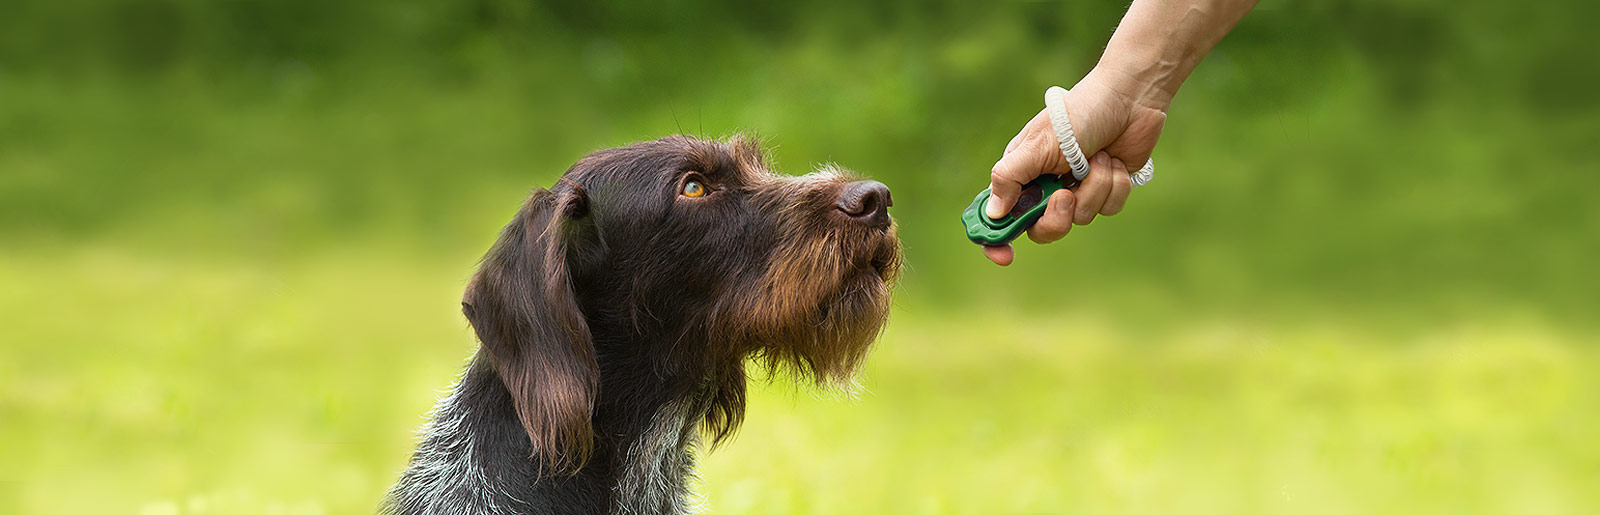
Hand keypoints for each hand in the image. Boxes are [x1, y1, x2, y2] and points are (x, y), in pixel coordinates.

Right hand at [982, 69, 1168, 265]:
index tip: (1005, 256)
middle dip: (1058, 217)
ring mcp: (1077, 189)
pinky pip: (1108, 209)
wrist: (1129, 98)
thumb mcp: (1038, 144)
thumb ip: (1009, 178)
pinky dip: (1114, 186)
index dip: (997, 238)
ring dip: (1094, 188)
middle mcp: (1046, 185)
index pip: (999, 215)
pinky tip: (1114, 161)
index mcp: (1021, 173)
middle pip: (1042, 229)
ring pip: (1081, 218)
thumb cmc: (1078, 113)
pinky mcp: (1106, 189)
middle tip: (1066, 195)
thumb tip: (994, 213)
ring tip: (1098, 157)